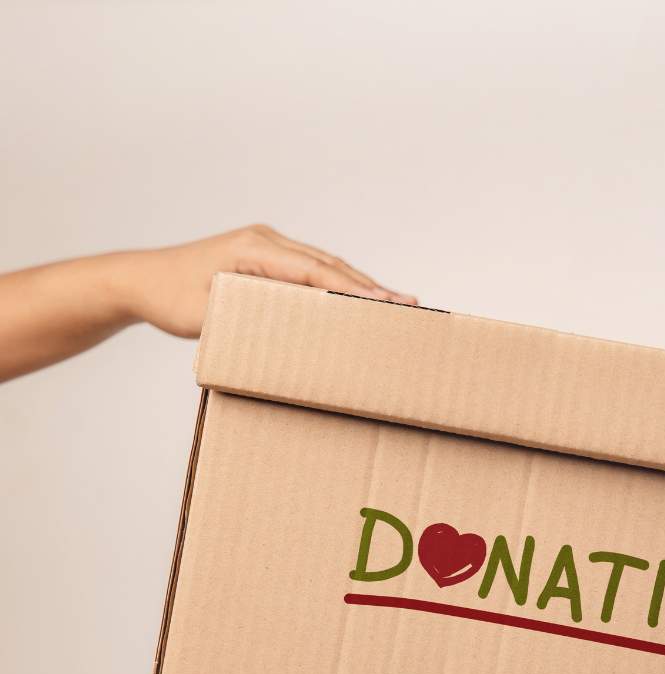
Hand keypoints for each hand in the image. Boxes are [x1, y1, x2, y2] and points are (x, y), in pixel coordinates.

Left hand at [115, 223, 417, 337]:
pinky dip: (337, 283)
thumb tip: (301, 324)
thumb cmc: (169, 298)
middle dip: (370, 286)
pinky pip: (311, 268)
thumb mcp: (210, 315)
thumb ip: (256, 315)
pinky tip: (358, 297)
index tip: (385, 302)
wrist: (139, 280)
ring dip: (359, 284)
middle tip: (408, 303)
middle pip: (330, 264)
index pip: (317, 270)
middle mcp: (265, 240)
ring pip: (325, 264)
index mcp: (254, 249)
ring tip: (395, 301)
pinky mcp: (265, 256)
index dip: (354, 288)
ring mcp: (266, 245)